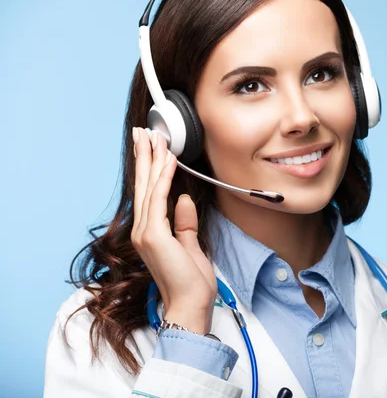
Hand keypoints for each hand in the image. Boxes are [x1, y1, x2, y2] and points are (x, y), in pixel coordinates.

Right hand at [130, 127, 215, 333]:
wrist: (190, 306)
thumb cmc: (191, 282)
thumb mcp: (190, 246)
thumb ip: (185, 223)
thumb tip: (183, 200)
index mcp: (150, 233)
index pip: (148, 194)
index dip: (148, 168)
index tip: (150, 147)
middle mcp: (143, 231)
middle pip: (143, 185)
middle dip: (144, 156)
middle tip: (143, 132)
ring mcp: (146, 233)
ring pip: (149, 188)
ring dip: (153, 160)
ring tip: (154, 137)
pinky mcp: (155, 236)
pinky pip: (159, 199)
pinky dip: (164, 178)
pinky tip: (168, 161)